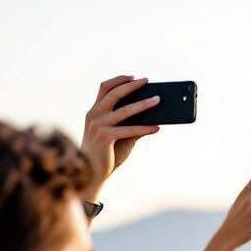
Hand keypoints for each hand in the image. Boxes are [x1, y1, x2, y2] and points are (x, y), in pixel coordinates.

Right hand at [80, 76, 159, 200]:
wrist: (92, 172)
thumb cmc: (107, 154)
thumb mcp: (119, 136)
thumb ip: (131, 126)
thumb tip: (153, 118)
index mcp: (94, 112)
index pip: (104, 89)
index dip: (118, 80)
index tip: (133, 77)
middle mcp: (94, 115)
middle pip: (113, 94)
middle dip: (132, 86)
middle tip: (147, 81)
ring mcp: (98, 126)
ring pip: (124, 110)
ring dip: (143, 104)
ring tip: (158, 100)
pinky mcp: (105, 138)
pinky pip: (129, 130)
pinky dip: (144, 128)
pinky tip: (156, 127)